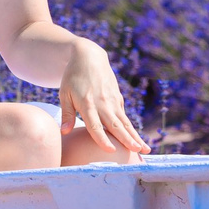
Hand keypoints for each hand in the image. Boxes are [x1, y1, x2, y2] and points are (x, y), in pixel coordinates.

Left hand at [59, 40, 148, 156]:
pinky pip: (124, 117)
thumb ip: (66, 114)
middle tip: (137, 151)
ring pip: (125, 122)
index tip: (110, 151)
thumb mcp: (64, 93)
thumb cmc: (73, 77)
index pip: (95, 125)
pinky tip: (137, 140)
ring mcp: (112, 100)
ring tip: (144, 149)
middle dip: (126, 139)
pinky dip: (131, 129)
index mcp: (87, 103)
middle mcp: (102, 103)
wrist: (89, 57)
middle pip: (115, 125)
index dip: (102, 139)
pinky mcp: (117, 98)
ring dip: (135, 136)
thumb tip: (64, 132)